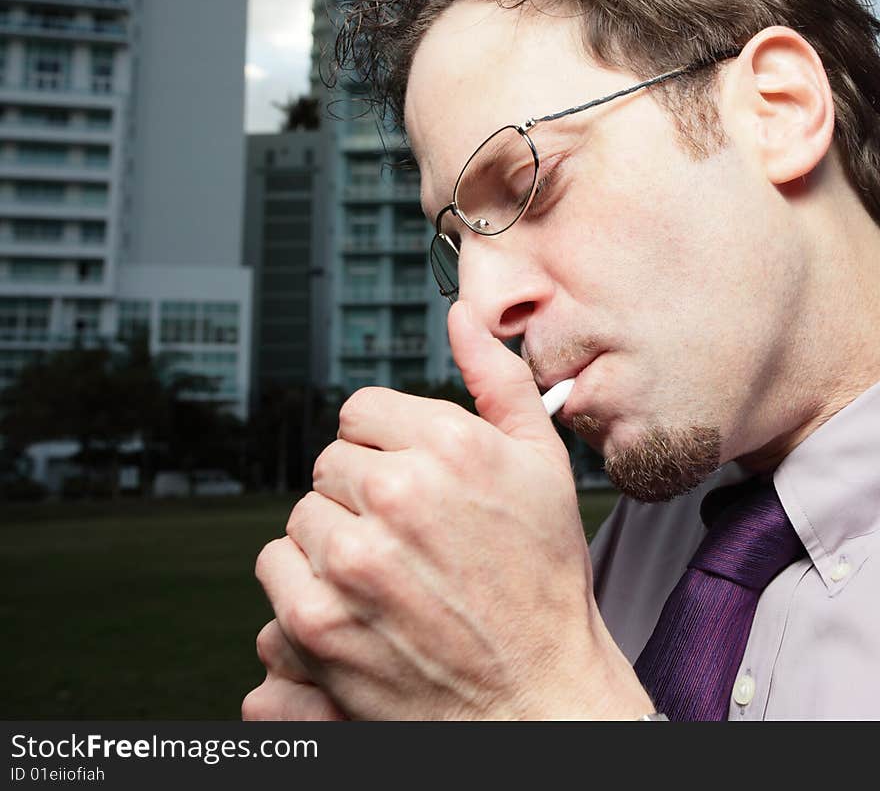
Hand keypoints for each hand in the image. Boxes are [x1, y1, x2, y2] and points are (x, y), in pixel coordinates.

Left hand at [250, 301, 653, 718]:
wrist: (536, 693)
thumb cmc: (542, 579)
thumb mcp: (542, 465)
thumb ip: (496, 380)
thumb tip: (461, 315)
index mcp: (448, 444)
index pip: (359, 412)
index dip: (384, 448)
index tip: (408, 482)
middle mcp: (397, 493)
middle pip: (329, 464)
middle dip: (361, 495)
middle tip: (406, 537)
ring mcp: (354, 558)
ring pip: (302, 515)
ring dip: (333, 538)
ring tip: (387, 572)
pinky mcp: (319, 620)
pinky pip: (276, 568)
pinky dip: (305, 583)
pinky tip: (358, 601)